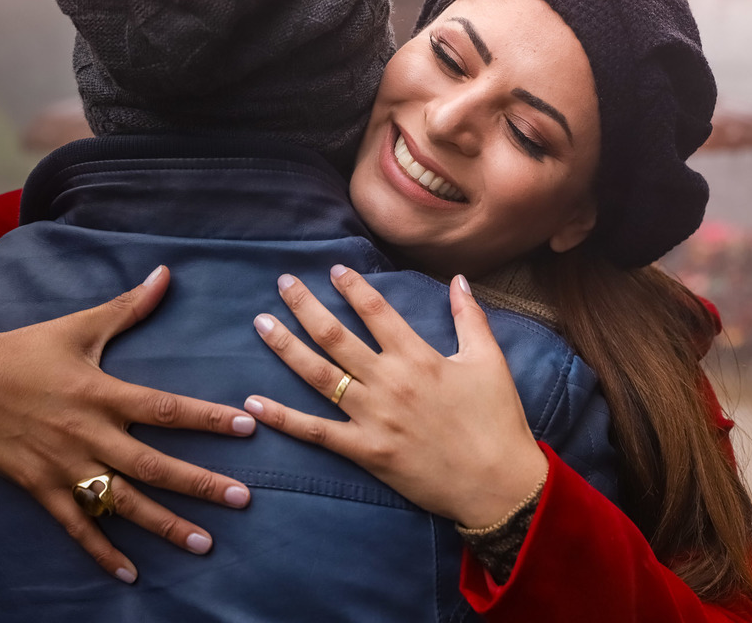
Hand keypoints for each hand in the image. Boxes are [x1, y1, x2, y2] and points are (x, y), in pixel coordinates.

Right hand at [0, 266, 255, 582]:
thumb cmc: (22, 351)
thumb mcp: (77, 326)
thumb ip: (128, 307)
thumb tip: (166, 273)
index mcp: (101, 392)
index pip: (165, 408)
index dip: (207, 418)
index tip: (246, 426)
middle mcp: (87, 434)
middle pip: (152, 465)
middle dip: (199, 483)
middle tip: (241, 499)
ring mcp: (63, 466)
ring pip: (121, 502)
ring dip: (164, 524)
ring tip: (204, 542)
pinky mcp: (40, 488)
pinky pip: (76, 526)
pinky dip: (101, 552)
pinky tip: (131, 574)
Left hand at [244, 265, 547, 528]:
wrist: (496, 483)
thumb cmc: (497, 420)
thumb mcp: (489, 361)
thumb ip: (469, 317)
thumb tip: (457, 279)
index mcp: (418, 357)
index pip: (376, 310)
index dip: (352, 286)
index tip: (333, 269)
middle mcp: (389, 381)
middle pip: (336, 336)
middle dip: (305, 306)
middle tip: (283, 283)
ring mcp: (373, 417)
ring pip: (319, 376)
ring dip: (286, 347)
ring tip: (262, 323)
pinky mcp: (366, 451)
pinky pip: (316, 432)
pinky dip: (283, 417)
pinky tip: (254, 401)